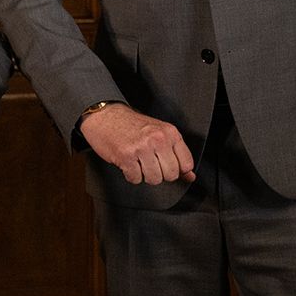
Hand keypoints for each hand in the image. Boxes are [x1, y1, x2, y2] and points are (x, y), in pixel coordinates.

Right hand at [80, 104, 196, 185]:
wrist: (105, 116)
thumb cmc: (132, 124)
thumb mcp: (159, 133)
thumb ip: (176, 154)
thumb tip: (190, 176)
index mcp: (169, 132)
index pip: (186, 164)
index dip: (177, 170)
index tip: (168, 165)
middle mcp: (158, 139)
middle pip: (171, 174)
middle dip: (160, 174)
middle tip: (150, 163)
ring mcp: (142, 148)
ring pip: (154, 179)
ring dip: (145, 175)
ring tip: (138, 162)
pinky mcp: (126, 156)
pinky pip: (136, 179)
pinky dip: (131, 175)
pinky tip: (128, 163)